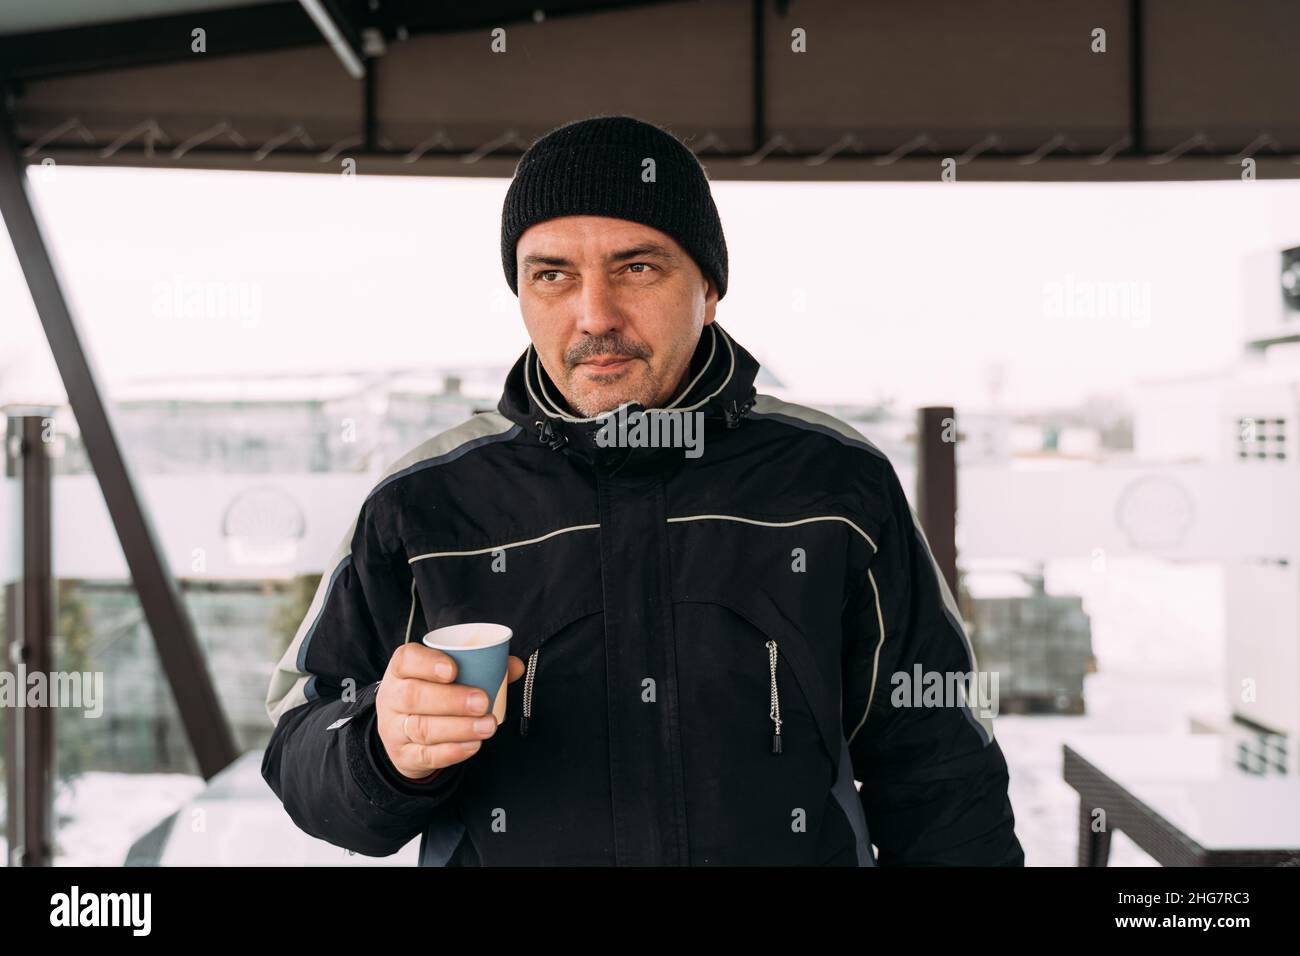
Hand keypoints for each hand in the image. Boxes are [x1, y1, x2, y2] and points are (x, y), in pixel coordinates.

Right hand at [376, 644, 525, 780]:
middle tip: (482, 701)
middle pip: (414, 696)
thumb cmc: (432, 693)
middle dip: (452, 699)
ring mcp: (395, 729)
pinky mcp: (404, 756)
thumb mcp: (445, 676)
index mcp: (401, 669)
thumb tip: (515, 666)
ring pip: (422, 728)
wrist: (403, 732)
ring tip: (487, 725)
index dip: (428, 663)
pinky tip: (473, 745)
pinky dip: (452, 751)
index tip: (453, 669)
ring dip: (459, 728)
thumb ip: (481, 666)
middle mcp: (392, 697)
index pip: (406, 660)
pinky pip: (426, 755)